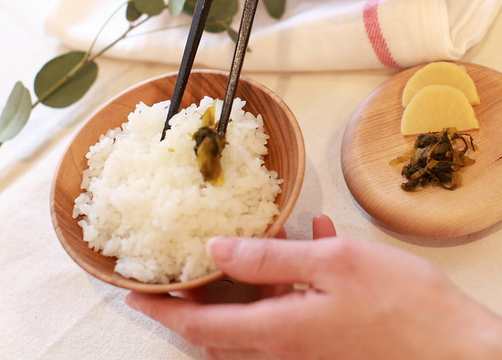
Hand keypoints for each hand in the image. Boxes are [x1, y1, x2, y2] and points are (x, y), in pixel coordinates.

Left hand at [125, 215, 501, 358]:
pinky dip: (281, 288)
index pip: (200, 325)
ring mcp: (305, 352)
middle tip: (171, 280)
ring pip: (249, 325)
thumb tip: (217, 250)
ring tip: (232, 260)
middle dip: (188, 309)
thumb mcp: (335, 266)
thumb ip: (271, 258)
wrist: (460, 354)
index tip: (133, 296)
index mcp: (277, 330)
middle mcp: (283, 349)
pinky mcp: (325, 346)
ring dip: (234, 295)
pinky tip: (310, 243)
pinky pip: (287, 317)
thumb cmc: (404, 308)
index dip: (163, 311)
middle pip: (217, 333)